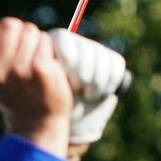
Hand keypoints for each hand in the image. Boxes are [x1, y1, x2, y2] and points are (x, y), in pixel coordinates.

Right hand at [0, 15, 71, 157]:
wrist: (35, 121)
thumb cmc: (14, 93)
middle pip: (9, 24)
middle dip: (19, 34)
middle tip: (22, 55)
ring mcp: (18, 70)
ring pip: (31, 31)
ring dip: (36, 42)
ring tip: (33, 63)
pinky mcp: (41, 69)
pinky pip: (46, 40)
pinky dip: (50, 49)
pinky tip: (45, 66)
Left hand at [47, 29, 126, 145]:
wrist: (72, 121)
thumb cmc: (52, 108)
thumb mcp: (44, 92)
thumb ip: (46, 74)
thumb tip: (45, 61)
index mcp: (51, 47)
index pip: (64, 39)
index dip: (69, 60)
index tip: (66, 81)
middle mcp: (73, 43)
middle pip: (87, 48)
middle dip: (85, 76)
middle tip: (77, 91)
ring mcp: (94, 50)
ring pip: (103, 58)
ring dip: (97, 83)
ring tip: (87, 96)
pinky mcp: (112, 60)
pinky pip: (116, 65)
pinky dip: (109, 84)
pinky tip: (98, 93)